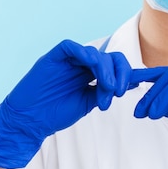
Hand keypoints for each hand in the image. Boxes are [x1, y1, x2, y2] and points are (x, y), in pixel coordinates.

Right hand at [0, 40, 131, 168]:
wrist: (30, 121)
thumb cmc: (56, 113)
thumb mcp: (88, 102)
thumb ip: (105, 91)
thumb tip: (131, 83)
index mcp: (91, 74)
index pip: (114, 65)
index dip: (127, 72)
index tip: (137, 84)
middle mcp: (82, 64)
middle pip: (109, 57)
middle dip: (119, 72)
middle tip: (119, 90)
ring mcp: (68, 60)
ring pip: (94, 53)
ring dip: (105, 69)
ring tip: (107, 88)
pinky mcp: (53, 57)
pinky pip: (70, 47)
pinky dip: (84, 53)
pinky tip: (91, 65)